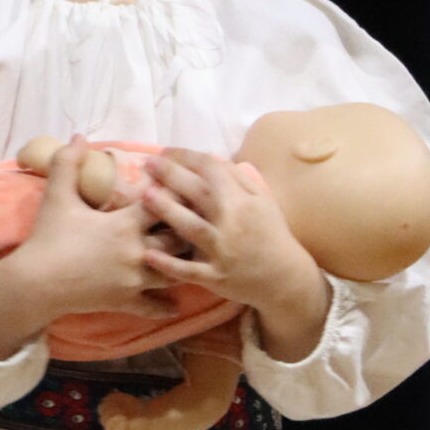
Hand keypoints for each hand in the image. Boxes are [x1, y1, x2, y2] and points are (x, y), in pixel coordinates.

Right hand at [0, 138, 181, 359]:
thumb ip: (68, 163)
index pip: (165, 204)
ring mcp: (134, 280)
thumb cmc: (48, 238)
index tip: (183, 189)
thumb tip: (78, 136)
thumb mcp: (57, 197)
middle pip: (179, 239)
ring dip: (182, 264)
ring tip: (192, 257)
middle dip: (187, 230)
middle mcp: (137, 253)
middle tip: (197, 222)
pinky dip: (165, 305)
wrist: (35, 283)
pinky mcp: (126, 302)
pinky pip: (154, 307)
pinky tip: (175, 303)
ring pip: (174, 273)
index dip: (176, 195)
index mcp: (124, 224)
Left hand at [139, 147, 330, 358]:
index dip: (188, 157)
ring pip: (191, 228)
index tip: (167, 151)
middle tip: (148, 163)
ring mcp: (222, 252)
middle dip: (171, 175)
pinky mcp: (215, 277)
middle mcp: (231, 224)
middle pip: (198, 193)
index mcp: (242, 202)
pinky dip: (169, 264)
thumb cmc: (272, 235)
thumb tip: (212, 159)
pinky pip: (189, 271)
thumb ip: (238, 179)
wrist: (285, 278)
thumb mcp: (263, 201)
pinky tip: (149, 254)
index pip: (212, 170)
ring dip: (167, 211)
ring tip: (145, 196)